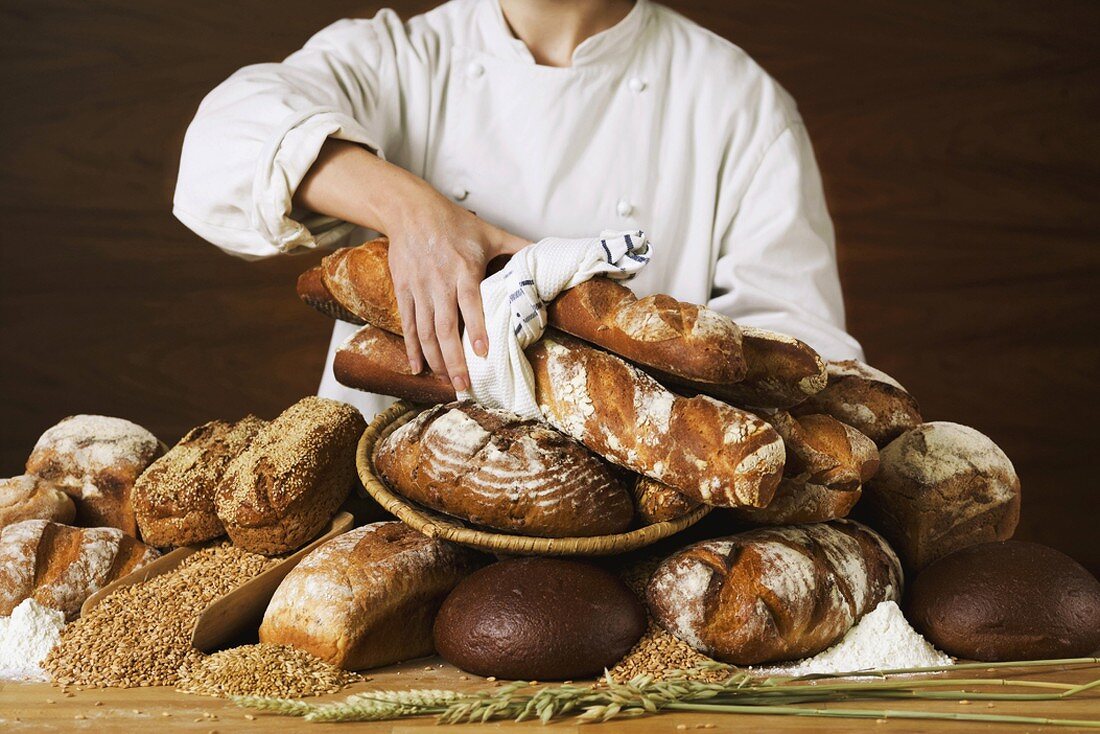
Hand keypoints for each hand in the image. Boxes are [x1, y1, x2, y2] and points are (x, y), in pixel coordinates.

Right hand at [383, 180, 526, 390]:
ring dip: (435, 359)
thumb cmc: (453, 222)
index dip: (477, 329)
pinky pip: (407, 324)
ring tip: (447, 380)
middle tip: (464, 384)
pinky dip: (412, 347)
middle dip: (454, 359)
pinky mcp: (404, 290)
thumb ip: (517, 246)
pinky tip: (417, 367)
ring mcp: (419, 289)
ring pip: (425, 331)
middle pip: (445, 327)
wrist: (410, 210)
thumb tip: (545, 252)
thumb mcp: (489, 232)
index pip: (470, 303)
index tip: (483, 353)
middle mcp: (439, 282)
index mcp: (463, 269)